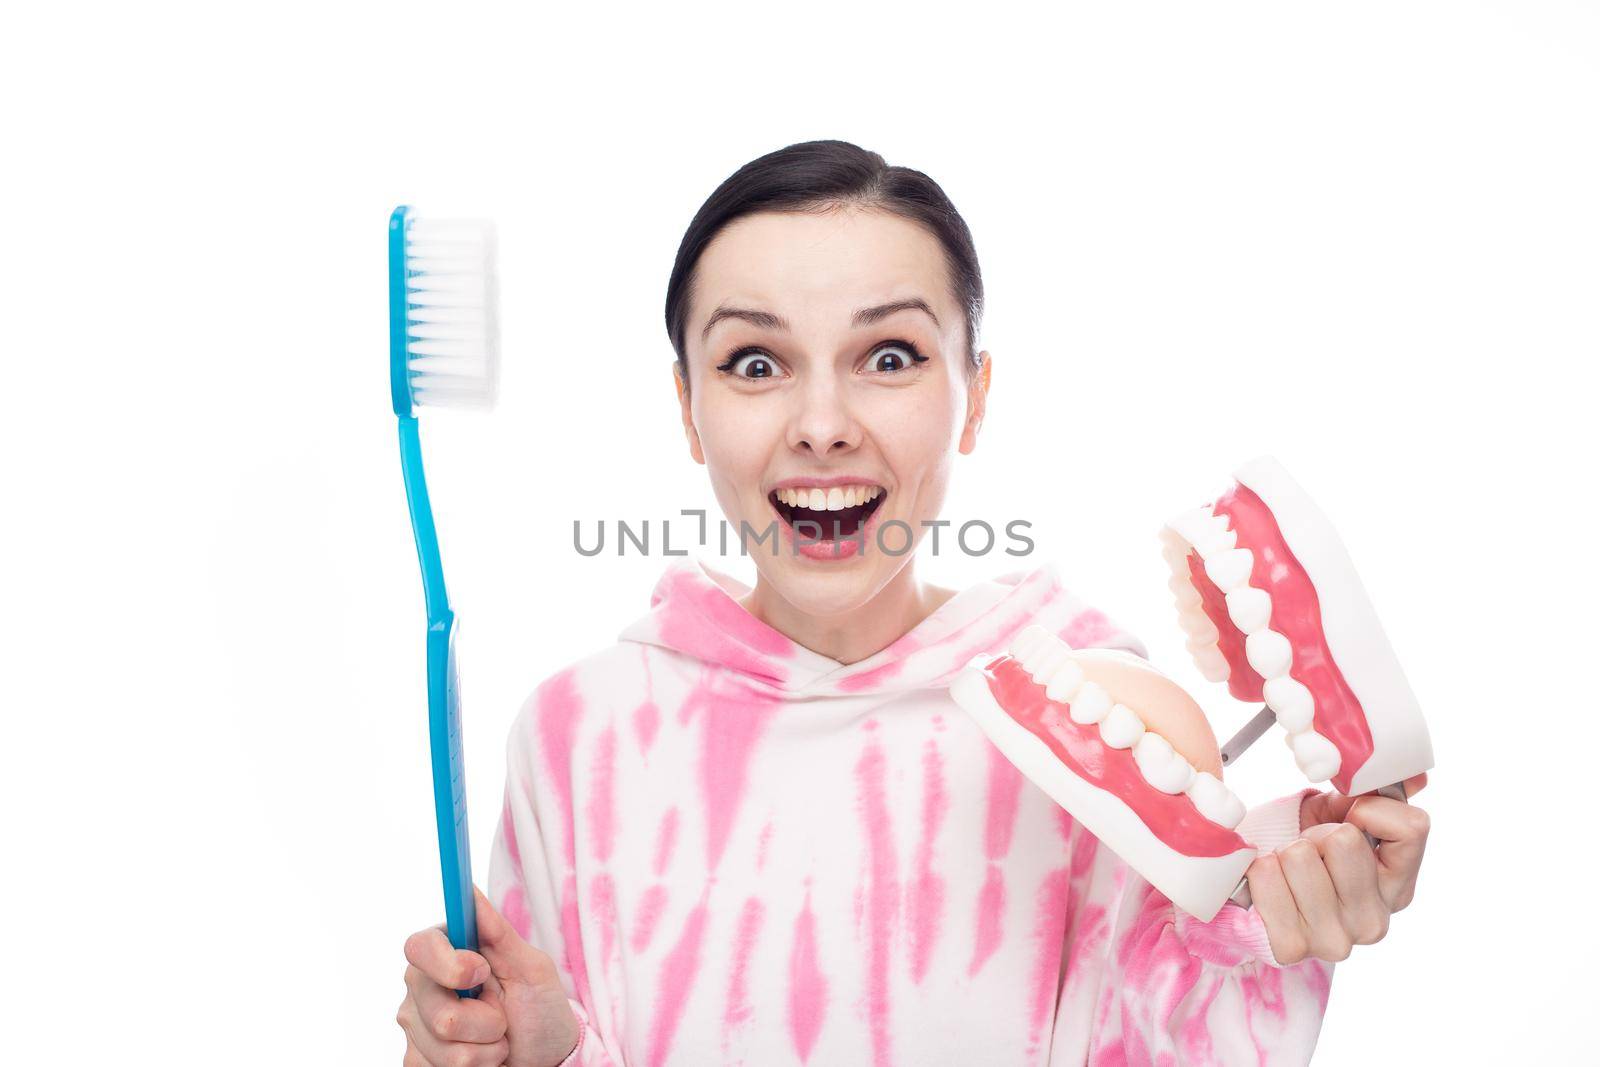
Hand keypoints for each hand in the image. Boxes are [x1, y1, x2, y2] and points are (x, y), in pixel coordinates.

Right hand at [397, 886, 581, 1066]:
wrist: (544, 1056)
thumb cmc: (540, 1007)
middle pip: (434, 1008)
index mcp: (445, 952)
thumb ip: (498, 932)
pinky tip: (482, 1057)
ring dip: (484, 1047)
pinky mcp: (416, 1060)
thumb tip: (469, 892)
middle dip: (484, 1020)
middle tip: (503, 1017)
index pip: (419, 947)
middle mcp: (422, 987)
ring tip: (497, 1039)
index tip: (482, 973)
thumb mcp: (531, 968)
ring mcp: (415, 1027)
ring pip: (442, 1045)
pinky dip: (475, 1066)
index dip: (448, 964)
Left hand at [1246, 772, 1430, 963]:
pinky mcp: (1289, 947)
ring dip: (1284, 852)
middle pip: (1344, 840)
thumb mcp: (1341, 816)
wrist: (1257, 889)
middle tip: (1308, 851)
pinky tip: (1268, 885)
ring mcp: (1335, 940)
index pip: (1411, 827)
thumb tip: (1415, 777)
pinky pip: (1266, 876)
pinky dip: (1259, 870)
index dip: (1370, 809)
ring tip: (1287, 870)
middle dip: (1317, 833)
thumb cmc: (1305, 850)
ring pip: (1300, 855)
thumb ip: (1376, 794)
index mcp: (1399, 888)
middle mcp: (1374, 922)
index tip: (1348, 818)